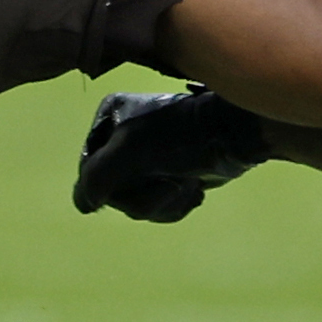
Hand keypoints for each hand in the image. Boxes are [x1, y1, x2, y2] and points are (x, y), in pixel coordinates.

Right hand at [73, 88, 272, 224]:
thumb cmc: (182, 137)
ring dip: (164, 202)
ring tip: (186, 183)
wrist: (237, 137)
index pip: (88, 167)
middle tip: (168, 180)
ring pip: (137, 202)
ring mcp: (149, 157)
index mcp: (110, 117)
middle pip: (113, 190)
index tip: (135, 175)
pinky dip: (177, 203)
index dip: (110, 184)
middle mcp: (125, 135)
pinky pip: (160, 204)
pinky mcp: (171, 173)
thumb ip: (96, 178)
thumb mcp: (130, 153)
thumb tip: (84, 204)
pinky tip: (195, 189)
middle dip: (144, 195)